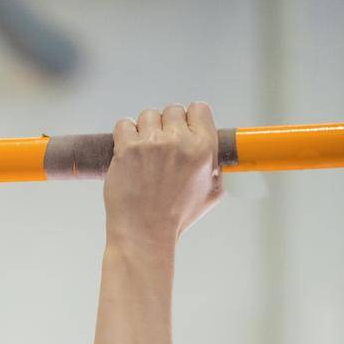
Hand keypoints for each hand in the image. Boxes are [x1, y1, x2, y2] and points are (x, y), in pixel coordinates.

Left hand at [104, 103, 223, 246]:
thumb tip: (219, 156)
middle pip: (172, 110)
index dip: (189, 119)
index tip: (181, 133)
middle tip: (159, 150)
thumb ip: (218, 167)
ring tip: (142, 154)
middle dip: (165, 127)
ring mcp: (152, 144)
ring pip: (147, 115)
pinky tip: (127, 152)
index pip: (199, 108)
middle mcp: (179, 142)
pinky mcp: (127, 149)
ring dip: (144, 130)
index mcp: (204, 148)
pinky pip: (124, 124)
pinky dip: (123, 135)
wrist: (145, 235)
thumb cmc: (177, 218)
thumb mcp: (212, 193)